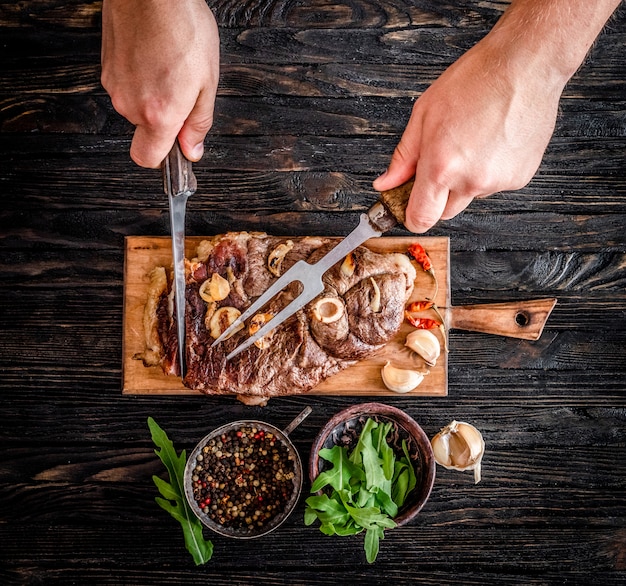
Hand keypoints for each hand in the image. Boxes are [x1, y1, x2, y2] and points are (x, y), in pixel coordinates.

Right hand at [101, 0, 219, 167]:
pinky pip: (126, 84)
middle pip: (144, 129)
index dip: (163, 157)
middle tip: (183, 89)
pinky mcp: (105, 65)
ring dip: (153, 94)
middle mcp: (130, 104)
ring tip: (170, 65)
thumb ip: (198, 123)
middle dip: (164, 117)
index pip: (146, 158)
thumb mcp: (207, 82)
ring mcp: (114, 84)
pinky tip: (154, 55)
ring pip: (135, 105)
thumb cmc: (183, 27)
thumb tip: (191, 150)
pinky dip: (140, 76)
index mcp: (158, 114)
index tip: (176, 147)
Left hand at [372, 36, 562, 232]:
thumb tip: (386, 183)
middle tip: (443, 161)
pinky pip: (494, 185)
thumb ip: (403, 157)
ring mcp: (498, 181)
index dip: (412, 218)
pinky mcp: (520, 177)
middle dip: (439, 195)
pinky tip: (492, 142)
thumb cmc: (475, 81)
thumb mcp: (424, 115)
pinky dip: (490, 171)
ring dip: (466, 180)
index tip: (409, 210)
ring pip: (471, 196)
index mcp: (441, 167)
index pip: (421, 219)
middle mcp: (471, 181)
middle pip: (445, 212)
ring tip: (473, 141)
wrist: (525, 65)